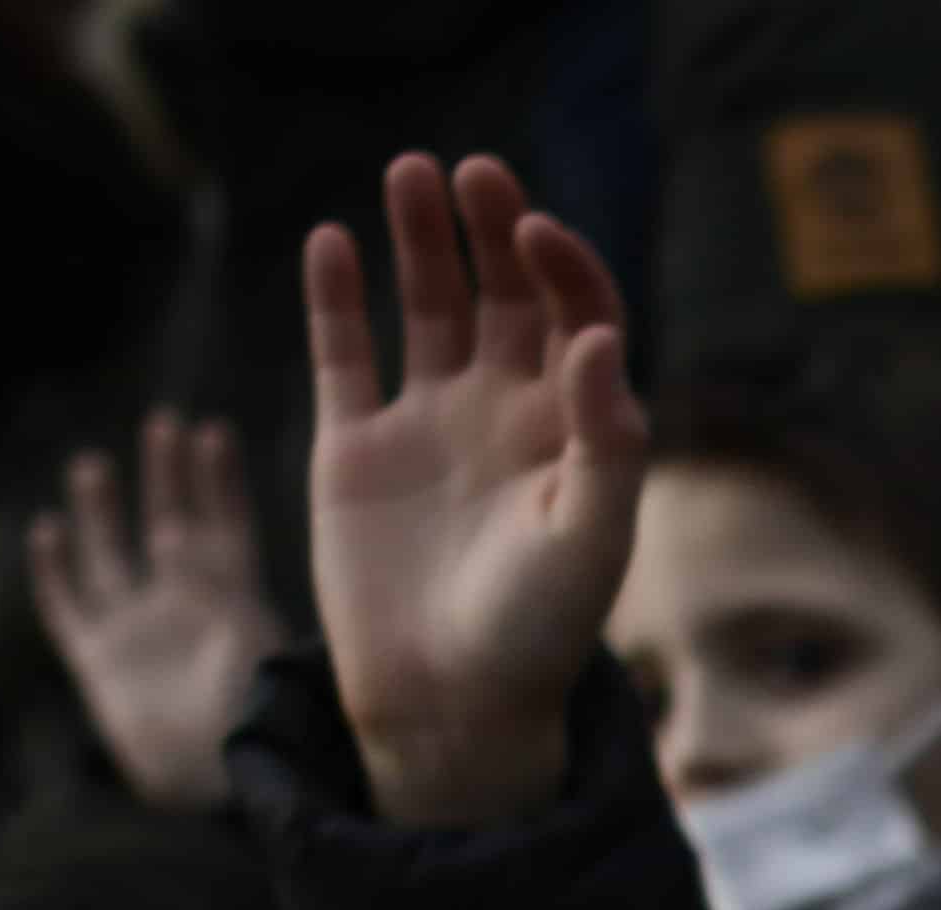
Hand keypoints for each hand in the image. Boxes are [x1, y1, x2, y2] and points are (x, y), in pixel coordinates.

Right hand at [28, 409, 279, 809]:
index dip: (218, 482)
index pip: (225, 526)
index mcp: (233, 602)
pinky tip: (46, 529)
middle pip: (169, 524)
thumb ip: (250, 604)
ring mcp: (139, 631)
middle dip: (167, 476)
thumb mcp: (267, 658)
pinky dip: (55, 570)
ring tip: (94, 464)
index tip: (212, 432)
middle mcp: (183, 608)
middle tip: (162, 422)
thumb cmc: (260, 730)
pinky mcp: (99, 661)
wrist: (221, 789)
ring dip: (104, 510)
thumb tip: (253, 561)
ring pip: (113, 554)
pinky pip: (69, 605)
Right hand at [302, 153, 641, 826]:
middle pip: (505, 294)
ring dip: (420, 239)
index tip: (538, 232)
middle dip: (492, 228)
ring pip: (427, 305)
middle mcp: (504, 414)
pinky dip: (337, 297)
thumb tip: (598, 338)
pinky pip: (346, 352)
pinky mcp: (355, 447)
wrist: (452, 706)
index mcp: (573, 430)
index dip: (565, 267)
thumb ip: (607, 440)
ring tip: (408, 173)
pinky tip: (333, 241)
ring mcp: (427, 424)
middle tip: (474, 172)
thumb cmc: (538, 634)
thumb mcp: (591, 539)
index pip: (579, 317)